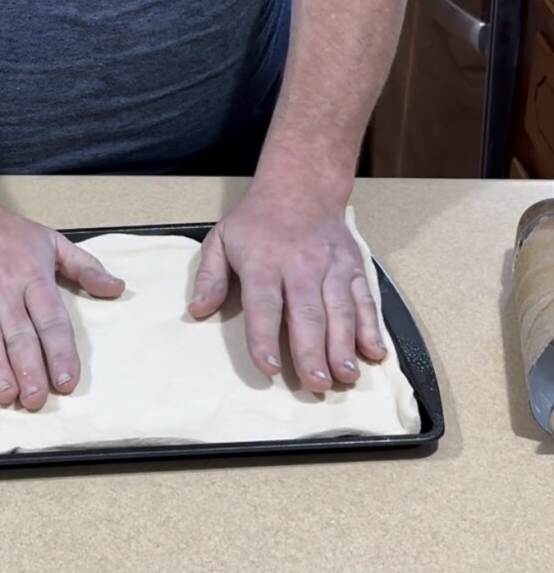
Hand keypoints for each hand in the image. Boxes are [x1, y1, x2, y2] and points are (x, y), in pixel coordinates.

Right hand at [0, 195, 124, 410]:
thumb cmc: (4, 233)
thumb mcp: (51, 241)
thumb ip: (85, 267)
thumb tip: (117, 288)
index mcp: (32, 275)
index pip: (51, 318)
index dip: (59, 351)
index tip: (66, 381)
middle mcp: (2, 285)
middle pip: (18, 332)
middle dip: (29, 368)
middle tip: (36, 399)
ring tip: (7, 395)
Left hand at [188, 183, 385, 392]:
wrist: (301, 187)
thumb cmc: (257, 222)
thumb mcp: (221, 239)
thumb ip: (210, 277)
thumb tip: (198, 311)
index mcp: (263, 262)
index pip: (264, 304)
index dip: (265, 338)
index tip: (269, 368)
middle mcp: (300, 265)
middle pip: (307, 313)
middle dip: (313, 352)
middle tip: (317, 385)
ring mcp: (331, 266)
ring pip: (340, 310)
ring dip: (344, 346)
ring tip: (346, 377)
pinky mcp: (354, 268)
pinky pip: (365, 300)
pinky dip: (371, 327)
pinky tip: (374, 352)